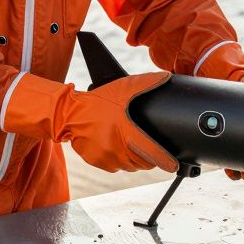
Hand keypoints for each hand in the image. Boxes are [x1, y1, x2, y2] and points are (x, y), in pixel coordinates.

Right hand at [2, 72, 177, 173]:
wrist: (70, 114)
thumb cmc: (98, 101)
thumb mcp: (122, 88)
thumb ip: (146, 83)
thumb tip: (166, 77)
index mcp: (127, 132)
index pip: (152, 153)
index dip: (166, 161)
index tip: (174, 165)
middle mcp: (117, 149)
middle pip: (143, 162)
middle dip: (150, 158)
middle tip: (150, 148)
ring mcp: (106, 158)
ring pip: (129, 166)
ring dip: (135, 160)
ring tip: (133, 146)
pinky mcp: (97, 162)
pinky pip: (114, 167)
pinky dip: (119, 160)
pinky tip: (117, 148)